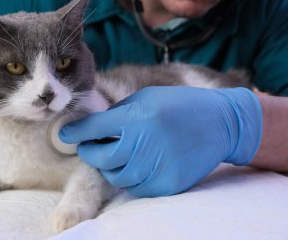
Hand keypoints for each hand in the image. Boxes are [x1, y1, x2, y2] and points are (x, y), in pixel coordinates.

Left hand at [59, 86, 261, 196]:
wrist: (221, 124)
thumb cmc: (181, 105)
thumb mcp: (147, 98)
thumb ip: (118, 114)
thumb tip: (92, 128)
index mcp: (137, 117)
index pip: (93, 128)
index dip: (75, 132)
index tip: (65, 135)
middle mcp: (144, 143)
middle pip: (99, 157)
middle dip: (88, 152)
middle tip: (88, 147)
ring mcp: (157, 166)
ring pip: (116, 176)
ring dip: (110, 166)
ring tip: (116, 154)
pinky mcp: (168, 184)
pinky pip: (136, 188)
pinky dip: (131, 178)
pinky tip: (136, 164)